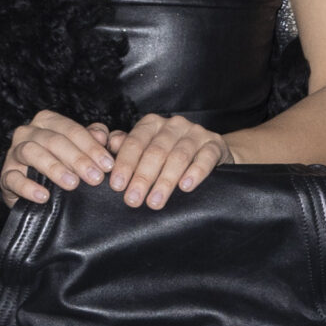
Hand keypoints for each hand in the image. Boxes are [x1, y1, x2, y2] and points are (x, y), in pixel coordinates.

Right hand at [2, 113, 116, 204]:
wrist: (38, 192)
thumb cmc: (64, 166)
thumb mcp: (81, 151)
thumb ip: (93, 140)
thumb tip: (102, 135)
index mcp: (47, 122)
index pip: (71, 130)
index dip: (91, 147)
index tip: (108, 165)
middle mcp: (28, 132)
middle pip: (53, 140)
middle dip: (77, 159)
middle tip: (96, 177)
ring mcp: (13, 153)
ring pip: (31, 152)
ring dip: (54, 168)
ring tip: (72, 184)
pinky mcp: (5, 176)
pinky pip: (13, 178)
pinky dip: (28, 187)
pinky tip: (44, 196)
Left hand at [105, 114, 235, 207]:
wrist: (209, 154)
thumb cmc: (169, 155)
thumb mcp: (146, 150)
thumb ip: (126, 148)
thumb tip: (110, 145)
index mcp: (152, 124)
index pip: (135, 142)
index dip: (125, 164)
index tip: (117, 186)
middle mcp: (174, 125)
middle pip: (155, 151)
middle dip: (142, 178)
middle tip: (133, 200)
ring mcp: (196, 133)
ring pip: (179, 156)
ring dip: (165, 181)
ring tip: (155, 202)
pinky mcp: (215, 144)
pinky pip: (205, 157)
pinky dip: (195, 172)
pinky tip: (186, 187)